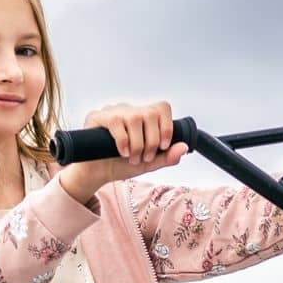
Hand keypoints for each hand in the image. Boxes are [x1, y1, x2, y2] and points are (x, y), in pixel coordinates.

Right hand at [58, 101, 188, 203]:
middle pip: (150, 113)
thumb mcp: (148, 164)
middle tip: (145, 157)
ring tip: (132, 158)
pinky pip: (116, 121)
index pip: (162, 108)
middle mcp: (130, 110)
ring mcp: (114, 111)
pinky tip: (122, 152)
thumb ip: (166, 157)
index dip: (166, 127)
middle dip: (152, 140)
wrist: (98, 173)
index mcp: (143, 118)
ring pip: (134, 118)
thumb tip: (184, 147)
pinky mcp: (98, 116)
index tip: (163, 147)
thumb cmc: (121, 165)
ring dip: (137, 144)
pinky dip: (123, 140)